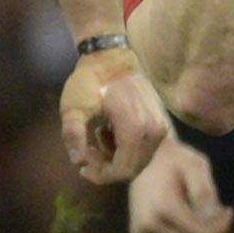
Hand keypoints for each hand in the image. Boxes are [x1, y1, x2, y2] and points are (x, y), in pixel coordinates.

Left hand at [61, 47, 168, 184]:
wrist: (111, 57)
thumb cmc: (90, 80)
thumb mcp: (73, 107)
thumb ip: (73, 135)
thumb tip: (78, 162)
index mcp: (135, 129)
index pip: (122, 170)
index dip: (101, 175)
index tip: (82, 166)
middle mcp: (153, 131)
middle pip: (132, 170)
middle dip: (106, 168)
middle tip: (87, 153)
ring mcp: (160, 128)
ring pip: (138, 162)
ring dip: (115, 158)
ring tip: (96, 138)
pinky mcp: (160, 124)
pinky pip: (143, 151)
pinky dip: (124, 150)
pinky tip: (109, 132)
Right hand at [128, 133, 233, 232]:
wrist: (143, 156)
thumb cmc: (174, 159)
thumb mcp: (195, 165)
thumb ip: (205, 192)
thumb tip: (212, 217)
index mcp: (163, 208)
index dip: (221, 227)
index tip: (229, 210)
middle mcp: (148, 225)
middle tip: (221, 213)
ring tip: (202, 213)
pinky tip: (187, 218)